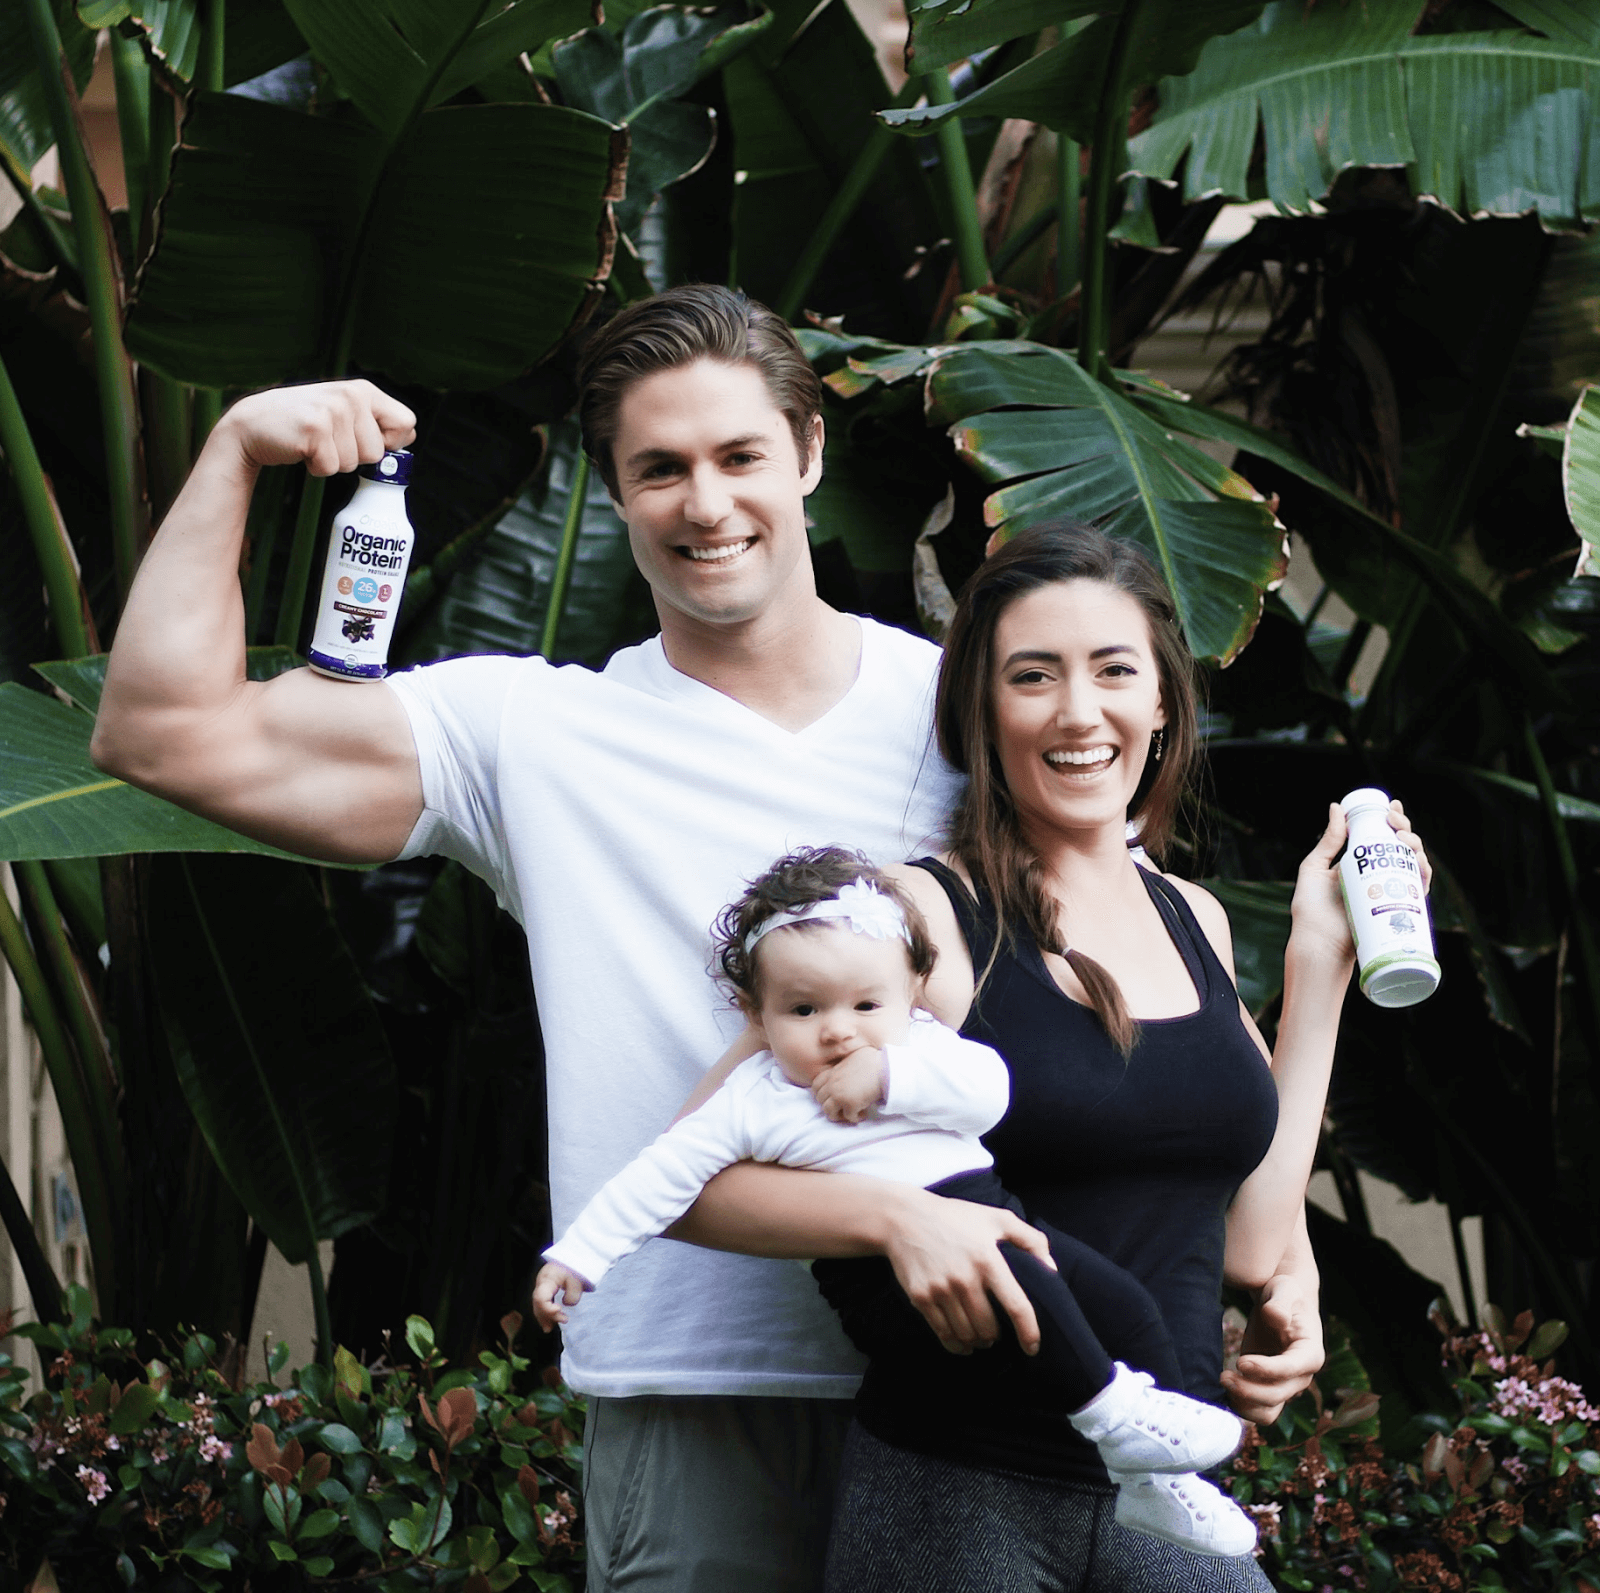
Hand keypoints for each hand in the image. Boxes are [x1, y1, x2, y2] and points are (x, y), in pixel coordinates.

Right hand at [217, 380, 415, 476]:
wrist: (253, 425)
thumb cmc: (303, 423)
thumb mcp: (343, 413)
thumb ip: (375, 421)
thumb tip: (411, 433)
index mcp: (363, 390)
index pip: (406, 423)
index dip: (391, 442)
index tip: (365, 440)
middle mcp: (351, 395)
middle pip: (378, 452)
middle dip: (355, 457)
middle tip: (328, 440)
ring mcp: (333, 411)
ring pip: (354, 463)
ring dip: (333, 462)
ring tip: (314, 442)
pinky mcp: (315, 429)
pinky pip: (331, 468)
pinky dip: (316, 468)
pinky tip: (302, 449)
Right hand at [532, 1262, 589, 1330]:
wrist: (574, 1254)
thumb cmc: (575, 1265)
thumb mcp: (577, 1279)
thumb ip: (573, 1294)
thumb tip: (566, 1305)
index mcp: (547, 1278)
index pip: (540, 1297)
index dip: (547, 1308)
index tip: (560, 1311)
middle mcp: (541, 1282)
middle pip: (537, 1303)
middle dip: (547, 1315)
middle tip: (562, 1320)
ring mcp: (541, 1285)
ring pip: (537, 1304)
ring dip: (544, 1317)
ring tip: (550, 1328)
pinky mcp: (545, 1288)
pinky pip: (541, 1303)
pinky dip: (544, 1313)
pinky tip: (548, 1323)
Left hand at [811, 1045, 884, 1123]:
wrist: (885, 1068)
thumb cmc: (874, 1060)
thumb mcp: (853, 1056)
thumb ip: (844, 1063)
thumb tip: (845, 1062)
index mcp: (832, 1072)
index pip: (815, 1085)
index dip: (822, 1093)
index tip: (834, 1095)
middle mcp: (832, 1084)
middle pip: (819, 1100)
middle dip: (830, 1104)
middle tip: (843, 1105)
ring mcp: (839, 1095)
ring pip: (828, 1112)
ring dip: (839, 1115)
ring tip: (851, 1112)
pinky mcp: (850, 1104)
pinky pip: (848, 1118)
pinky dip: (856, 1118)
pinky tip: (864, 1112)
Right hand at [883, 1186, 1054, 1356]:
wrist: (904, 1218)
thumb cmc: (956, 1218)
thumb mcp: (997, 1218)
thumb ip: (1031, 1240)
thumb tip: (1052, 1270)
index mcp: (988, 1259)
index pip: (1016, 1306)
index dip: (1029, 1332)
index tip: (1032, 1348)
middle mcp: (965, 1278)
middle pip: (989, 1328)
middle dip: (996, 1336)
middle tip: (997, 1332)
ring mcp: (941, 1290)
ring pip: (967, 1334)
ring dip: (978, 1341)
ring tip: (981, 1336)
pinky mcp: (921, 1298)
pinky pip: (944, 1334)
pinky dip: (957, 1344)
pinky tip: (963, 1342)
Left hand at [1220, 1272, 1324, 1423]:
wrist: (1279, 1306)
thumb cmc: (1283, 1295)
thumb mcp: (1284, 1289)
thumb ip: (1280, 1303)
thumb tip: (1276, 1317)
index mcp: (1309, 1353)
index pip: (1291, 1369)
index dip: (1267, 1370)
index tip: (1240, 1361)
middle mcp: (1301, 1377)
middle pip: (1277, 1395)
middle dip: (1249, 1390)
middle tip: (1223, 1375)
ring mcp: (1285, 1387)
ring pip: (1268, 1411)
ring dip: (1243, 1404)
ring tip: (1223, 1382)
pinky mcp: (1269, 1390)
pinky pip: (1258, 1412)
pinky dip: (1241, 1407)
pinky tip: (1225, 1390)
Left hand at [1289, 798, 1431, 972]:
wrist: (1318, 944)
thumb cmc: (1310, 910)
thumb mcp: (1314, 868)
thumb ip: (1328, 841)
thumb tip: (1336, 807)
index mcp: (1357, 865)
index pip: (1378, 838)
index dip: (1391, 821)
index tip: (1393, 806)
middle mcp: (1375, 877)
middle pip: (1399, 848)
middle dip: (1404, 830)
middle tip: (1396, 822)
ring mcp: (1388, 893)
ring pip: (1412, 865)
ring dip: (1415, 848)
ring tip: (1403, 839)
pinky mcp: (1397, 910)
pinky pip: (1418, 889)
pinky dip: (1423, 874)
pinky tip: (1418, 862)